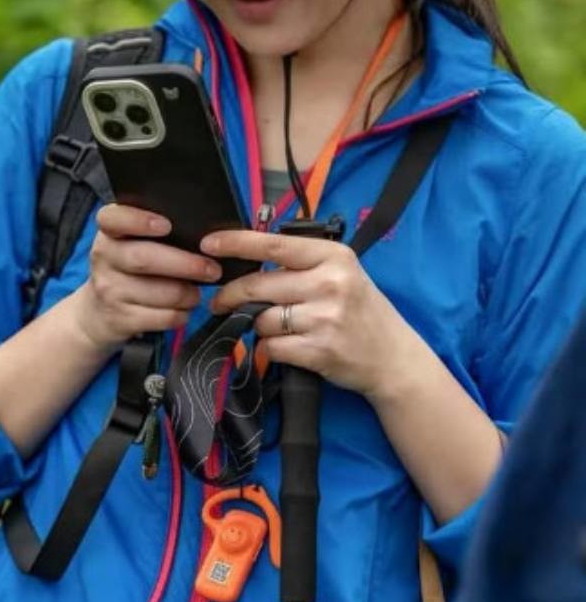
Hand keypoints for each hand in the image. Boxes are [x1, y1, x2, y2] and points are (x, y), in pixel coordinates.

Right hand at [70, 204, 221, 352]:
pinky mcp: (120, 319)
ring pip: (160, 292)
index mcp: (108, 234)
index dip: (139, 221)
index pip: (113, 219)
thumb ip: (152, 232)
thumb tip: (203, 234)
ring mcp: (110, 291)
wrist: (95, 314)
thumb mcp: (126, 245)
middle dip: (185, 264)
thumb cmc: (125, 271)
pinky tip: (183, 310)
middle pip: (145, 258)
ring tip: (196, 293)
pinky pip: (162, 317)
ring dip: (188, 294)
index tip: (167, 226)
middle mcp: (104, 259)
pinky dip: (181, 315)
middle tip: (212, 269)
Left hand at [202, 229, 416, 398]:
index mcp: (333, 256)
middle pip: (256, 287)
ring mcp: (324, 318)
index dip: (235, 244)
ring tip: (279, 327)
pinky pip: (270, 347)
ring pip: (260, 320)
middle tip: (219, 302)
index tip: (208, 244)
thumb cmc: (360, 311)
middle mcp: (329, 283)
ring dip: (258, 326)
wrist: (393, 358)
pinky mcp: (317, 350)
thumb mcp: (341, 273)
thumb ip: (300, 263)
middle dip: (229, 296)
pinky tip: (289, 346)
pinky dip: (271, 349)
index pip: (273, 245)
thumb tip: (244, 260)